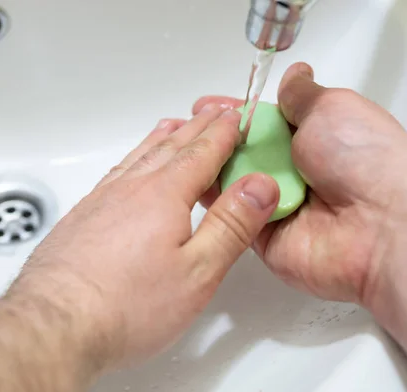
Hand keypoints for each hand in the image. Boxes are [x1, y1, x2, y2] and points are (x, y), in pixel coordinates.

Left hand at [9, 108, 278, 373]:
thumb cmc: (124, 306)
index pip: (202, 152)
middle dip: (197, 128)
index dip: (223, 132)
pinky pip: (115, 173)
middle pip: (170, 147)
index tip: (236, 116)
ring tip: (175, 127)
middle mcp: (129, 189)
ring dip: (163, 139)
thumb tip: (260, 186)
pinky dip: (133, 159)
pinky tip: (131, 168)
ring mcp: (100, 201)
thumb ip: (231, 226)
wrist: (55, 323)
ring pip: (138, 157)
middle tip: (213, 113)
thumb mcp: (196, 272)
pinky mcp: (81, 217)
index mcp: (163, 195)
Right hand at [194, 63, 406, 347]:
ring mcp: (274, 204)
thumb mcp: (332, 107)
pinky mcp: (260, 235)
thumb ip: (302, 95)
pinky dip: (216, 199)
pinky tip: (197, 181)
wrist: (378, 225)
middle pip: (239, 153)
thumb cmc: (364, 160)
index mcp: (310, 139)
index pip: (260, 123)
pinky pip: (228, 214)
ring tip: (186, 150)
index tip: (206, 108)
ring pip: (229, 182)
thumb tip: (294, 74)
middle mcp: (292, 172)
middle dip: (212, 140)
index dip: (233, 114)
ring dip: (210, 167)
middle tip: (188, 127)